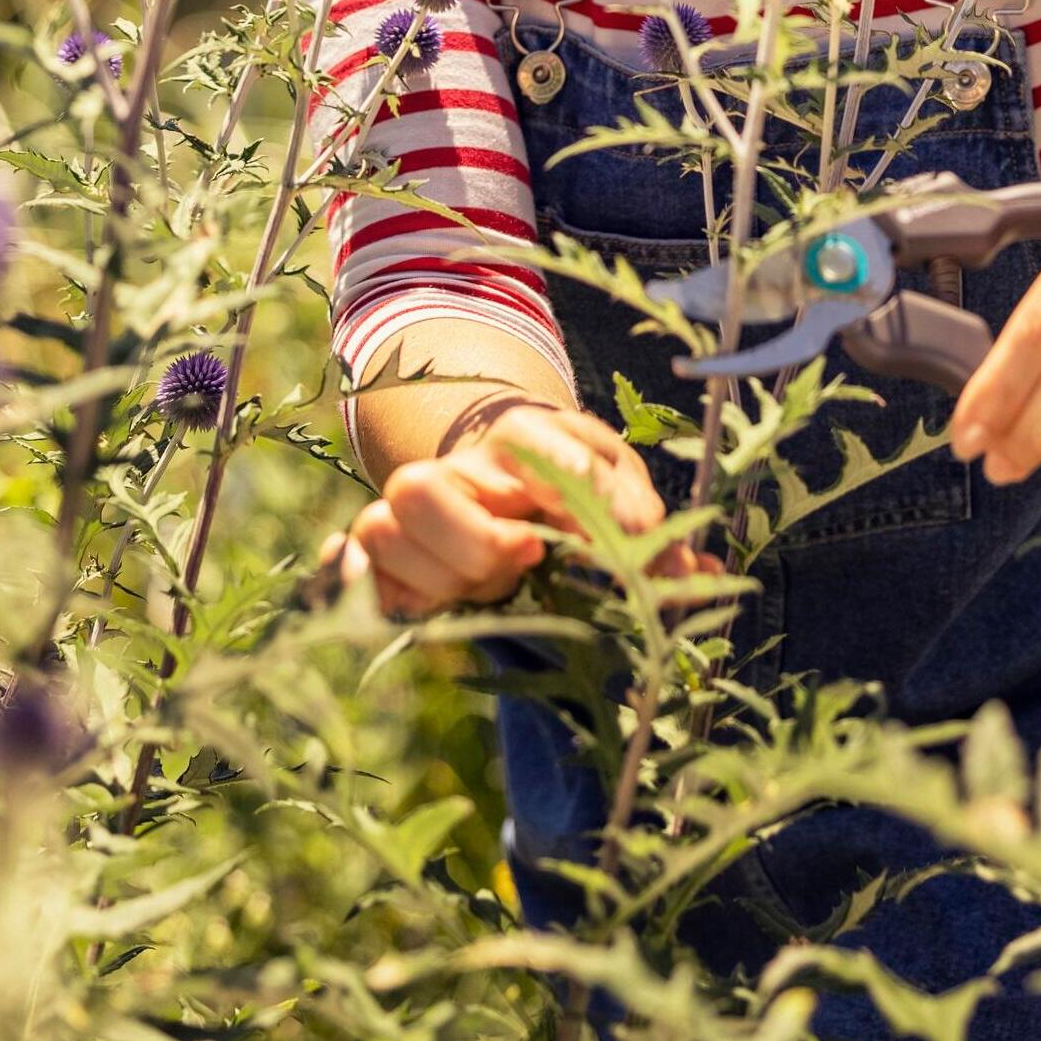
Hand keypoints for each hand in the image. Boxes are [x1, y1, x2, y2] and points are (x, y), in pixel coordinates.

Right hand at [313, 400, 719, 616]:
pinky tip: (410, 604)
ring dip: (438, 574)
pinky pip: (348, 564)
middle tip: (524, 559)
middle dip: (472, 541)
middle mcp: (457, 468)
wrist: (513, 476)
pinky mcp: (386, 555)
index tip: (575, 527)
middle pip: (419, 488)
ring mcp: (412, 510)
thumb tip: (692, 568)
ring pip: (382, 529)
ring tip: (492, 586)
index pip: (521, 442)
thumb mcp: (618, 488)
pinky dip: (361, 584)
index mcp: (522, 436)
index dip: (552, 486)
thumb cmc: (573, 483)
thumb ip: (646, 521)